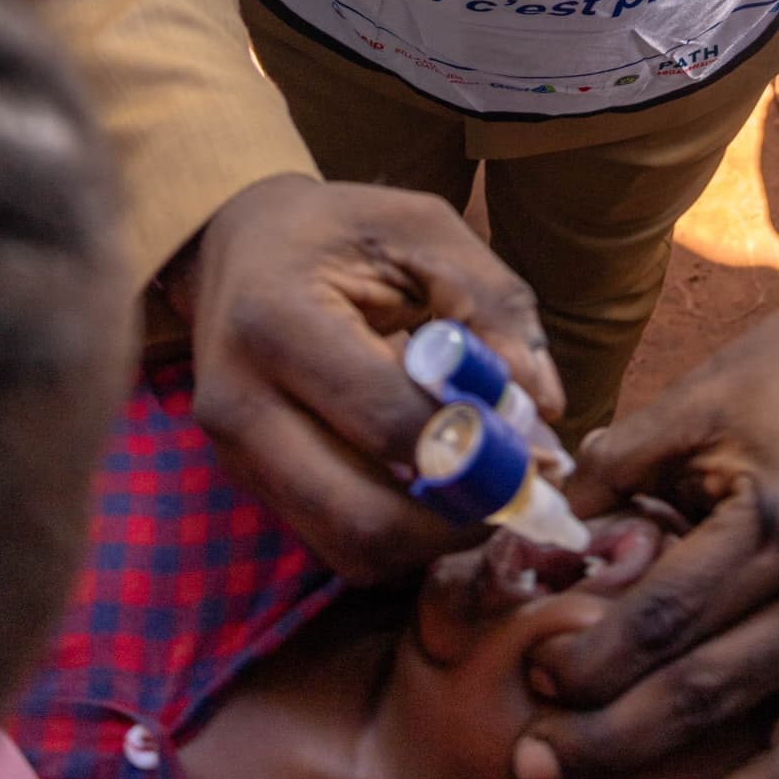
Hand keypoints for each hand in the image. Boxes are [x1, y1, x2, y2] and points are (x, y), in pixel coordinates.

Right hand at [175, 173, 564, 584]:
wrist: (236, 242)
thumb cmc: (339, 229)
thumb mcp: (423, 228)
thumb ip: (493, 305)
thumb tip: (544, 406)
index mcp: (276, 321)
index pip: (388, 421)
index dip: (478, 448)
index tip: (541, 450)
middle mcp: (239, 404)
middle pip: (363, 520)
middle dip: (458, 522)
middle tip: (523, 493)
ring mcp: (234, 456)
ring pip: (349, 549)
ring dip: (432, 539)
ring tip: (489, 494)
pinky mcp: (247, 484)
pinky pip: (334, 540)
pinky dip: (401, 531)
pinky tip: (441, 487)